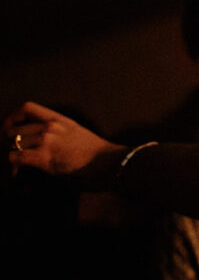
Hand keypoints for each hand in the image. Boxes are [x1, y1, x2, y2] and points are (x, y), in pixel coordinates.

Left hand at [4, 101, 123, 183]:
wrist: (107, 161)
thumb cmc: (96, 151)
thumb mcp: (76, 131)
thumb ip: (58, 130)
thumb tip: (42, 138)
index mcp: (58, 119)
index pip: (28, 108)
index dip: (13, 117)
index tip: (10, 126)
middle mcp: (50, 127)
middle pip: (16, 129)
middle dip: (10, 142)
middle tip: (15, 152)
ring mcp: (47, 141)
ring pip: (14, 144)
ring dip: (13, 155)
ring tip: (17, 165)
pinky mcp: (45, 158)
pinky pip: (17, 158)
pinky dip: (14, 165)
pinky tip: (17, 172)